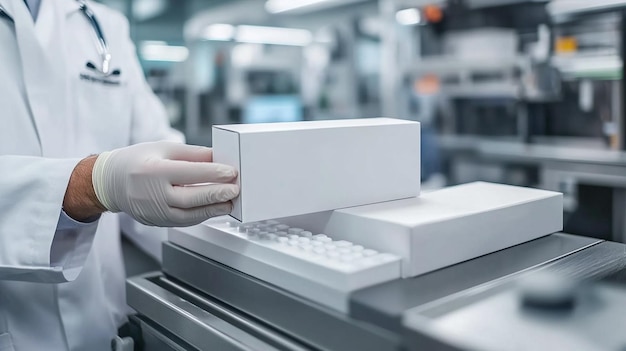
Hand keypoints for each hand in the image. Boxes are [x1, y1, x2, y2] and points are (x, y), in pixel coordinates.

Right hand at [90, 142, 238, 226]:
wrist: (110, 182)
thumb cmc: (137, 161)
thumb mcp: (163, 148)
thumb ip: (192, 154)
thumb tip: (218, 158)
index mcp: (154, 171)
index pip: (189, 173)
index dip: (213, 173)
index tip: (231, 172)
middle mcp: (152, 193)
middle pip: (190, 197)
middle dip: (216, 194)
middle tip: (235, 190)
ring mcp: (154, 211)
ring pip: (188, 214)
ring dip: (212, 210)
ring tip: (229, 203)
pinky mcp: (156, 221)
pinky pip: (183, 221)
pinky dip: (200, 216)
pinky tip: (213, 209)